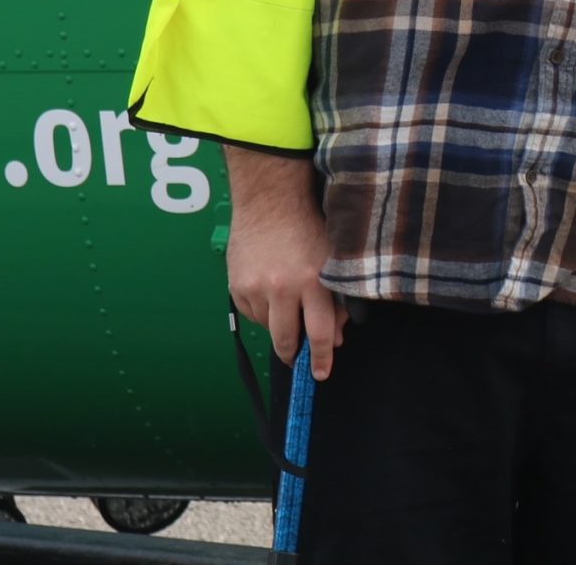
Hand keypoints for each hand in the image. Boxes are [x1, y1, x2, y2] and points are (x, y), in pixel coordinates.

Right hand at [224, 150, 343, 379]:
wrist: (271, 201)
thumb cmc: (310, 226)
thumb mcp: (333, 260)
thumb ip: (338, 298)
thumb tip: (336, 337)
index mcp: (313, 281)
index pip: (320, 332)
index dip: (321, 358)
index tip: (320, 374)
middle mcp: (283, 288)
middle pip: (286, 339)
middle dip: (292, 353)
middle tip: (296, 357)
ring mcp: (256, 288)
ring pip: (268, 327)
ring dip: (279, 324)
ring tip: (286, 302)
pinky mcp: (237, 285)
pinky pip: (250, 313)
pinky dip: (261, 310)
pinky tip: (269, 290)